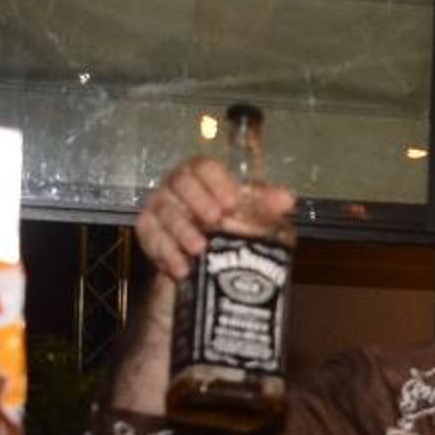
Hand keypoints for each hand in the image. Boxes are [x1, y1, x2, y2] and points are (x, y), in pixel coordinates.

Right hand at [133, 156, 299, 282]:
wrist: (200, 263)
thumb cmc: (226, 228)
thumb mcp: (251, 216)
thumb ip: (266, 205)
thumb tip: (287, 199)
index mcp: (202, 177)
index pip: (203, 166)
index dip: (217, 181)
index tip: (232, 201)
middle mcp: (177, 187)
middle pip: (180, 182)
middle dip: (198, 200)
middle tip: (216, 220)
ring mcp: (159, 208)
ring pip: (164, 211)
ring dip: (182, 230)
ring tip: (199, 248)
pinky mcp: (148, 233)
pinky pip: (151, 239)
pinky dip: (166, 254)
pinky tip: (182, 268)